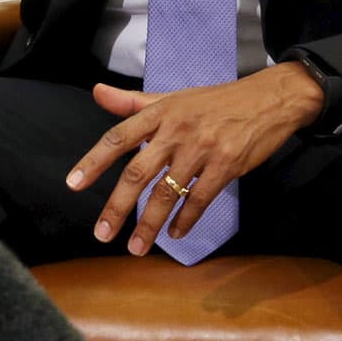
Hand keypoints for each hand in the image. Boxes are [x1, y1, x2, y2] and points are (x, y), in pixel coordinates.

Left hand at [63, 63, 326, 254]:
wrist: (269, 99)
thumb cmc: (215, 101)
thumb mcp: (172, 96)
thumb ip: (132, 101)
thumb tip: (97, 92)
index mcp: (159, 113)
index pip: (118, 137)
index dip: (93, 161)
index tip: (73, 184)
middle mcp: (176, 131)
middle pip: (138, 173)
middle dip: (117, 207)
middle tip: (101, 233)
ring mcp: (202, 149)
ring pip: (167, 192)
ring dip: (149, 224)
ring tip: (135, 248)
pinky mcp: (226, 165)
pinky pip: (200, 199)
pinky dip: (185, 220)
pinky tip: (174, 235)